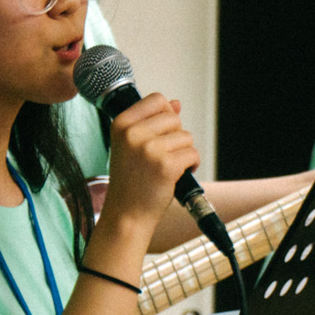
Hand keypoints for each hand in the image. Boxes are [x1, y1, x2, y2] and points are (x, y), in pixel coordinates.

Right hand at [105, 94, 200, 227]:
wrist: (126, 214)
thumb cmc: (130, 181)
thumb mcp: (131, 146)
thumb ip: (152, 122)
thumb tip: (176, 104)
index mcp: (121, 124)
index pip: (157, 100)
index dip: (166, 115)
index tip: (161, 133)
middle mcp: (133, 133)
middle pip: (174, 118)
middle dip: (176, 136)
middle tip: (163, 156)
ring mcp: (149, 149)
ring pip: (186, 136)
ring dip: (184, 152)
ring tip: (169, 168)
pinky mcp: (166, 165)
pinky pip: (193, 153)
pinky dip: (192, 165)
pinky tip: (178, 175)